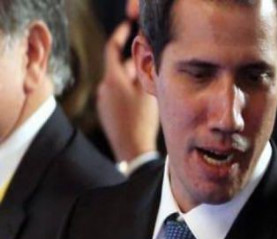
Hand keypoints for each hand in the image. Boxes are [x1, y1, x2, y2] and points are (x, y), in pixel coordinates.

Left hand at [97, 21, 159, 161]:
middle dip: (133, 64)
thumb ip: (144, 69)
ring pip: (119, 83)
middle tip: (150, 63)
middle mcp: (103, 88)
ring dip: (132, 81)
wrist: (132, 150)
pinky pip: (116, 97)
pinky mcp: (106, 114)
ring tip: (150, 87)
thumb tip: (143, 53)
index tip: (127, 27)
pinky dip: (127, 94)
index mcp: (112, 79)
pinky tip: (141, 104)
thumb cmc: (142, 121)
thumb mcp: (148, 91)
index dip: (120, 35)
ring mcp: (103, 102)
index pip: (112, 48)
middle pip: (118, 68)